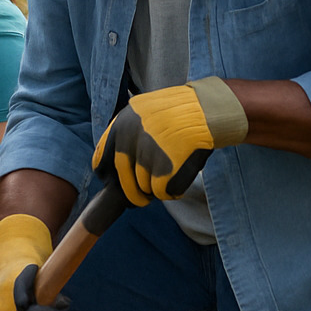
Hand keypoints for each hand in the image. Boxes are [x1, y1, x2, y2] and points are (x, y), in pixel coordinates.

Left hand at [93, 78, 246, 205]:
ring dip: (156, 188)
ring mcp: (146, 152)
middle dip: (132, 193)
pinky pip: (161, 191)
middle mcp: (129, 137)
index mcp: (121, 123)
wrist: (209, 109)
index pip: (102, 160)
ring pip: (144, 186)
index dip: (109, 176)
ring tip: (173, 174)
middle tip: (141, 200)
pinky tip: (181, 182)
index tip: (114, 185)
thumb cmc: (182, 113)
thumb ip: (129, 134)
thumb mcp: (146, 113)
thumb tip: (116, 166)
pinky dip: (171, 191)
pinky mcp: (164, 166)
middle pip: (123, 178)